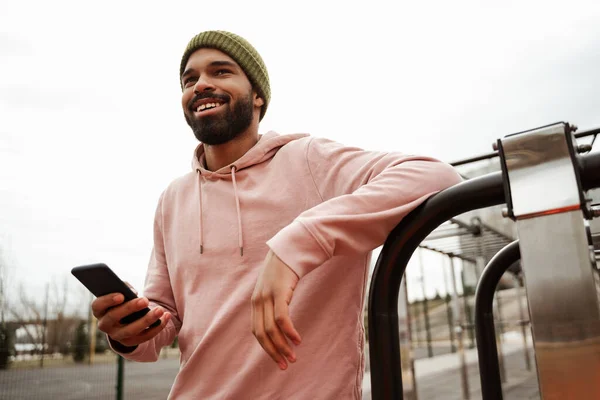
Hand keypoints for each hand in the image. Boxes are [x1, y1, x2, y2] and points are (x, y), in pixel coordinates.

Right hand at [92, 286, 170, 348]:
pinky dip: (157, 327)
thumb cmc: (122, 301)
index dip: (108, 300)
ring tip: (160, 310)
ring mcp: (117, 335)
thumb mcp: (120, 292)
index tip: (121, 295)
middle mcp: (105, 325)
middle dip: (130, 308)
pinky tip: (166, 317)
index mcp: (100, 310)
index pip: (98, 306)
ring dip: (147, 320)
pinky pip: (144, 337)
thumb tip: (133, 293)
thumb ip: (124, 288)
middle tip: (145, 300)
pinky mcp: (130, 342)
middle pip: (114, 317)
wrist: (124, 320)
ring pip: (131, 330)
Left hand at [251, 251, 301, 369]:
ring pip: (271, 329)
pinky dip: (289, 331)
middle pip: (262, 334)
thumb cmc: (285, 271)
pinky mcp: (279, 291)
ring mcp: (267, 296)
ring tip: (293, 357)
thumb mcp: (275, 289)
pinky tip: (297, 340)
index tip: (278, 360)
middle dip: (273, 352)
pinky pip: (282, 317)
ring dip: (283, 346)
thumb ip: (274, 304)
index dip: (267, 348)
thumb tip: (279, 323)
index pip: (257, 332)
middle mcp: (258, 301)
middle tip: (285, 365)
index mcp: (256, 303)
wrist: (289, 249)